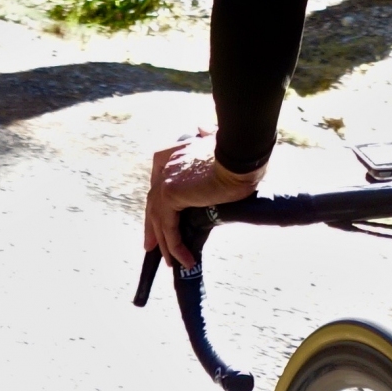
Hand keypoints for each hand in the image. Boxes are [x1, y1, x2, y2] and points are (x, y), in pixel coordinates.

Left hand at [144, 129, 264, 270]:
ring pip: (158, 218)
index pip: (159, 182)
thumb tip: (202, 129)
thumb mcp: (219, 141)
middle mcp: (165, 166)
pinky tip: (185, 259)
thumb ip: (207, 136)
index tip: (160, 219)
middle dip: (153, 227)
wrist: (239, 155)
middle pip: (153, 202)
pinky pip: (169, 228)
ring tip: (170, 261)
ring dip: (164, 243)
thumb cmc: (237, 150)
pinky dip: (175, 246)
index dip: (158, 204)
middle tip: (152, 246)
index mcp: (173, 153)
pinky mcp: (170, 196)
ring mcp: (165, 180)